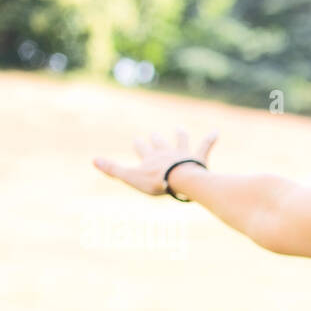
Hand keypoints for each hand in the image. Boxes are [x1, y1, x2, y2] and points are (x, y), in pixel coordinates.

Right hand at [92, 128, 216, 196]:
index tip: (138, 141)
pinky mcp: (198, 157)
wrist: (179, 179)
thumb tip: (93, 160)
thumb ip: (113, 169)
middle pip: (160, 143)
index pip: (142, 150)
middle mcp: (165, 152)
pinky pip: (205, 146)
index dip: (140, 146)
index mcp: (150, 158)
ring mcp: (182, 154)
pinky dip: (211, 139)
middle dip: (157, 140)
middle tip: (155, 135)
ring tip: (180, 129)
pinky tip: (217, 132)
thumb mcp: (131, 177)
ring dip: (180, 136)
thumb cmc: (155, 181)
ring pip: (181, 141)